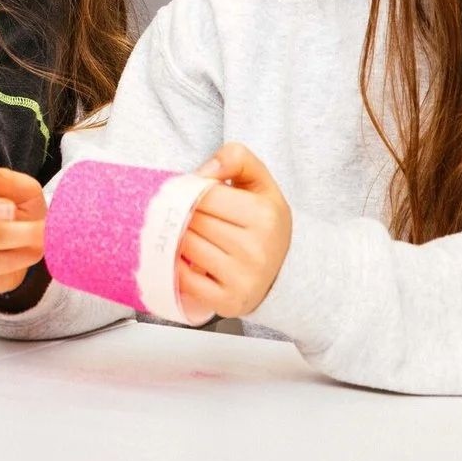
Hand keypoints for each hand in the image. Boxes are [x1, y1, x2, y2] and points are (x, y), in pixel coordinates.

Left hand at [176, 143, 292, 319]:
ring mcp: (242, 279)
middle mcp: (255, 250)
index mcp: (263, 216)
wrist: (286, 270)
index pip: (203, 195)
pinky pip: (184, 280)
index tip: (190, 193)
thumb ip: (236, 158)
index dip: (190, 191)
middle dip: (181, 214)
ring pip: (185, 247)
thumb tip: (204, 171)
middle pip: (192, 221)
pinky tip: (182, 257)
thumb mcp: (260, 182)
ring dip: (177, 238)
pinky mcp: (228, 301)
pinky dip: (175, 266)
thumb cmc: (265, 223)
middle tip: (183, 213)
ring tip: (186, 233)